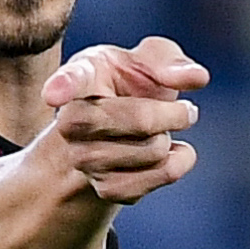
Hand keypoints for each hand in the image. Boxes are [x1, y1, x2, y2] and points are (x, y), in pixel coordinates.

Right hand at [38, 37, 204, 203]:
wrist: (115, 132)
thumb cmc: (130, 84)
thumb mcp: (147, 58)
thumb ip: (170, 60)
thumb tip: (196, 78)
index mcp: (80, 77)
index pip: (69, 82)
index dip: (62, 87)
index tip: (53, 94)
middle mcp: (72, 122)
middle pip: (141, 120)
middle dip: (173, 113)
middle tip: (181, 108)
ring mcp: (85, 160)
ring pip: (155, 150)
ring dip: (170, 137)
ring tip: (158, 130)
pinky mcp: (107, 190)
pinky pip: (163, 175)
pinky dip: (178, 161)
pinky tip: (166, 152)